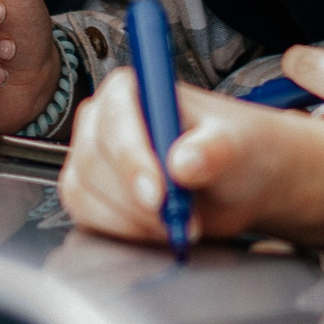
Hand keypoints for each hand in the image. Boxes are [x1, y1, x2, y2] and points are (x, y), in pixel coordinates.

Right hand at [58, 68, 323, 249]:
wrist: (237, 182)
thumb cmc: (233, 150)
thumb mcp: (236, 145)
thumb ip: (213, 150)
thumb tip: (185, 163)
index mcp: (132, 90)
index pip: (116, 120)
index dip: (131, 159)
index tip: (157, 195)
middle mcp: (103, 120)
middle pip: (94, 161)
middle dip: (136, 201)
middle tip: (180, 220)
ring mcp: (92, 158)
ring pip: (86, 194)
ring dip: (134, 221)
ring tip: (179, 223)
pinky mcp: (90, 193)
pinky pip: (89, 218)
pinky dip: (125, 232)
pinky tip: (159, 229)